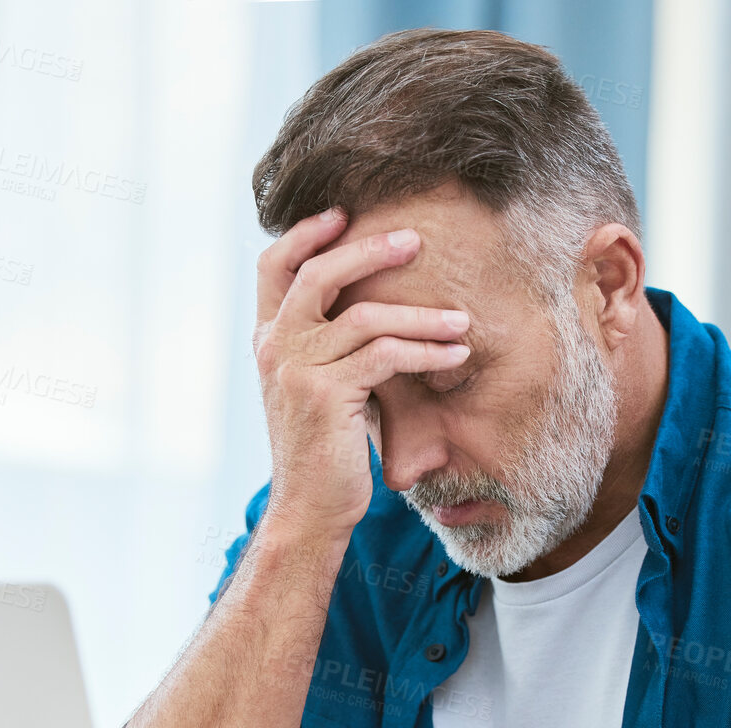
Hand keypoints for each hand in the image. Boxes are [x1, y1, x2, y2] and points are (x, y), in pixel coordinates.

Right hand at [252, 209, 470, 539]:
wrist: (308, 510)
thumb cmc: (323, 454)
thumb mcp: (313, 390)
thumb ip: (324, 347)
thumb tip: (364, 311)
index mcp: (268, 341)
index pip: (273, 267)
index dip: (306, 234)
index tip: (345, 214)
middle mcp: (275, 348)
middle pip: (318, 273)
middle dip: (370, 250)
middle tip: (416, 240)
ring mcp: (297, 370)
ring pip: (365, 316)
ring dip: (421, 315)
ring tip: (462, 320)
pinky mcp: (326, 395)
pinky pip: (385, 355)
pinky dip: (426, 350)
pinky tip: (456, 353)